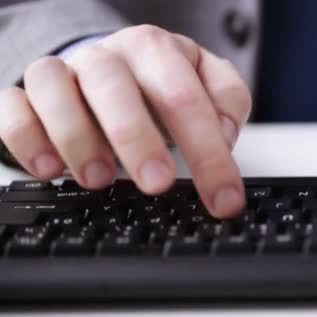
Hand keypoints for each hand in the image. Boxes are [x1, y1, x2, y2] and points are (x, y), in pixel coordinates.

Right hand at [0, 25, 251, 217]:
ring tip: (99, 179)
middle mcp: (107, 57)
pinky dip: (26, 137)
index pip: (186, 98)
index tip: (224, 198)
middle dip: (138, 139)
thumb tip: (226, 133)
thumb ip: (227, 100)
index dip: (209, 153)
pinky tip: (50, 169)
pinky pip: (12, 106)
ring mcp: (63, 72)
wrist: (108, 68)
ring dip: (77, 137)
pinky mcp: (26, 95)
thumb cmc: (158, 84)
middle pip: (116, 88)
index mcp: (156, 50)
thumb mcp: (204, 82)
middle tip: (157, 184)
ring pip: (54, 88)